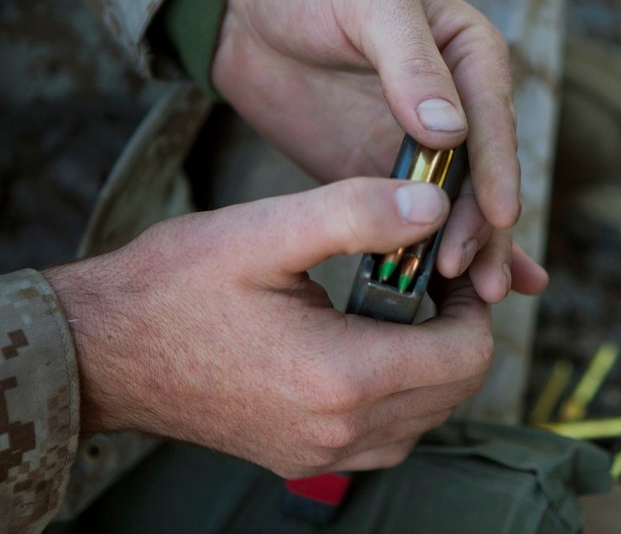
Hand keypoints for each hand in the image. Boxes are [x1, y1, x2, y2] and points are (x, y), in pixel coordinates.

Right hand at [44, 178, 534, 475]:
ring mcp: (321, 455)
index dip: (473, 303)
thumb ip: (357, 214)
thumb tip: (435, 205)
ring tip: (397, 306)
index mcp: (342, 378)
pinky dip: (400, 393)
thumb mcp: (265, 231)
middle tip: (425, 277)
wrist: (103, 352)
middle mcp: (340, 433)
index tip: (446, 264)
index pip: (468, 355)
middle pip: (457, 389)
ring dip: (432, 361)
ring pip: (428, 415)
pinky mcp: (303, 458)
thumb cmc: (175, 287)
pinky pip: (388, 436)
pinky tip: (368, 346)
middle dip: (458, 329)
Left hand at [212, 0, 546, 302]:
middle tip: (470, 273)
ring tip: (482, 297)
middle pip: (484, 171)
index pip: (493, 117)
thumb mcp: (368, 5)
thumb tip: (451, 130)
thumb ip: (411, 63)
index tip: (499, 215)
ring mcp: (427, 144)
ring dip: (475, 248)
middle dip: (482, 223)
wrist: (248, 10)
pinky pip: (422, 217)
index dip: (497, 168)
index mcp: (470, 53)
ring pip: (460, 203)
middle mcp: (460, 103)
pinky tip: (476, 292)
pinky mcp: (388, 173)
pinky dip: (444, 251)